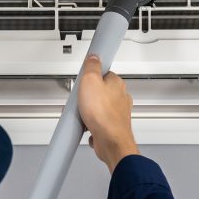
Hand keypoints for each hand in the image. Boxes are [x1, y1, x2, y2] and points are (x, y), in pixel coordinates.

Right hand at [76, 53, 139, 172]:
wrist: (110, 142)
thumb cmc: (104, 115)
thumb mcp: (90, 81)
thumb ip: (91, 66)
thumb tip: (93, 57)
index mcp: (116, 83)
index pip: (103, 72)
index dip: (90, 76)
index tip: (83, 79)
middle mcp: (119, 97)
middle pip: (99, 91)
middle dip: (86, 96)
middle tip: (79, 99)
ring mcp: (117, 113)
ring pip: (98, 107)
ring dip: (87, 111)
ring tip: (81, 114)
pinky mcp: (112, 126)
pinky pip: (98, 122)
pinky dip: (90, 123)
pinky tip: (86, 124)